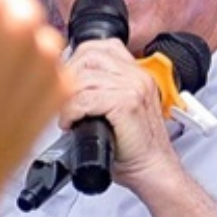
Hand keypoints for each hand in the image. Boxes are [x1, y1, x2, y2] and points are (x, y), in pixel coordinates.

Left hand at [57, 39, 178, 194]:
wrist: (154, 169)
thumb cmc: (133, 146)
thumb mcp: (117, 108)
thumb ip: (99, 90)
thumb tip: (62, 83)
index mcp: (136, 73)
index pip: (98, 47)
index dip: (75, 61)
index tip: (64, 80)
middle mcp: (136, 76)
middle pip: (88, 56)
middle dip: (67, 76)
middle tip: (62, 99)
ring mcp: (133, 88)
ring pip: (83, 78)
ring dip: (66, 97)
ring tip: (66, 115)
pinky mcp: (127, 105)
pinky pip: (85, 99)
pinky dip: (70, 112)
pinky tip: (70, 123)